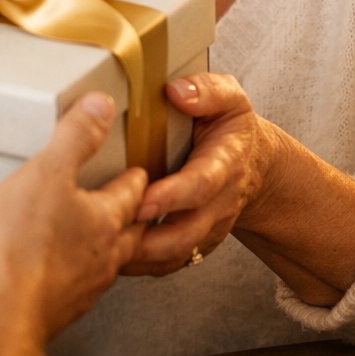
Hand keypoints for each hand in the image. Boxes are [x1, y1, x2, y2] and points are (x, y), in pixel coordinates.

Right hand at [0, 93, 146, 355]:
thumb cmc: (21, 247)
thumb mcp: (46, 173)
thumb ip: (75, 137)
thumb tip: (102, 105)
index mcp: (107, 221)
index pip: (134, 193)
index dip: (137, 176)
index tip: (139, 168)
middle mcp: (103, 258)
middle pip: (129, 230)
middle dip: (130, 213)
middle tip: (128, 198)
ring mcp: (82, 288)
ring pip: (104, 259)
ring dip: (102, 243)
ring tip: (90, 229)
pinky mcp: (56, 308)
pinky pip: (74, 283)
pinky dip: (72, 269)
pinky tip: (52, 264)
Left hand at [122, 72, 275, 275]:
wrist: (251, 164)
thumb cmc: (230, 128)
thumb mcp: (229, 98)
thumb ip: (207, 91)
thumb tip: (176, 91)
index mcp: (224, 164)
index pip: (200, 185)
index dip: (172, 196)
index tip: (142, 198)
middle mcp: (217, 204)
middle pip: (185, 233)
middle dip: (149, 237)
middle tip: (112, 229)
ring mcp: (205, 228)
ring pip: (173, 255)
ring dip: (138, 255)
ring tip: (102, 246)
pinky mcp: (193, 244)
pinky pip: (167, 264)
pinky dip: (140, 265)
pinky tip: (111, 255)